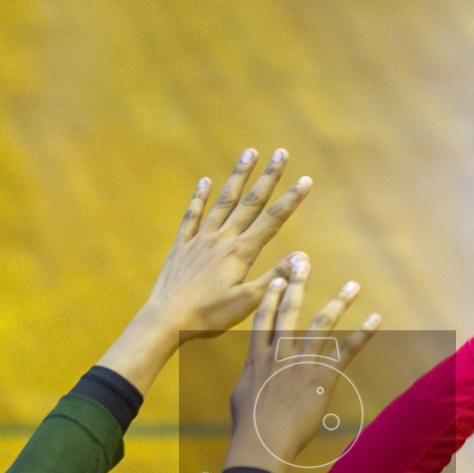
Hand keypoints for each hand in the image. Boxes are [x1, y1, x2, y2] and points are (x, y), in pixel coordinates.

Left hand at [142, 147, 310, 336]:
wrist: (166, 319)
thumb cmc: (209, 316)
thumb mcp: (248, 302)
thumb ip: (275, 278)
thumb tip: (302, 257)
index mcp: (240, 252)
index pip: (272, 220)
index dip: (291, 199)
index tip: (306, 180)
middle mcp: (222, 239)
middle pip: (250, 202)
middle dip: (268, 177)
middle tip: (281, 152)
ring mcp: (200, 240)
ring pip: (223, 201)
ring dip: (238, 176)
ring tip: (249, 153)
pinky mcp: (182, 247)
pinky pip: (192, 216)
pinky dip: (199, 197)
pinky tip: (205, 181)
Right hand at [223, 256, 380, 472]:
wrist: (261, 443)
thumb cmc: (248, 428)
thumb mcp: (241, 397)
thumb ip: (251, 379)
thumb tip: (252, 376)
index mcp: (258, 358)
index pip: (264, 318)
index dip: (271, 296)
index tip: (278, 278)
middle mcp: (279, 353)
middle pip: (290, 310)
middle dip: (298, 283)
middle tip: (303, 261)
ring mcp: (301, 363)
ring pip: (322, 324)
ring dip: (339, 302)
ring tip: (352, 285)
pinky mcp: (322, 377)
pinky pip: (347, 350)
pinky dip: (363, 333)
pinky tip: (376, 319)